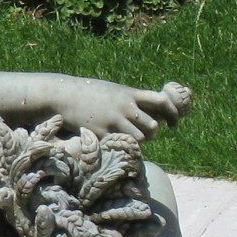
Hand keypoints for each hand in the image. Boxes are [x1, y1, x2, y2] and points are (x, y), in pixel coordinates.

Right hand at [51, 76, 187, 139]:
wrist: (62, 95)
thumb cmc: (87, 92)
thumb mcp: (113, 90)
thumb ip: (131, 99)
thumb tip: (150, 111)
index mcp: (130, 93)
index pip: (162, 102)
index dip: (173, 113)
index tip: (174, 123)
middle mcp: (125, 107)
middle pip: (153, 126)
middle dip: (151, 133)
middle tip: (145, 134)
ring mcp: (113, 120)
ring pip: (140, 139)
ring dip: (137, 142)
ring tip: (127, 139)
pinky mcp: (101, 133)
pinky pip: (120, 145)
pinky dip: (119, 146)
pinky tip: (111, 143)